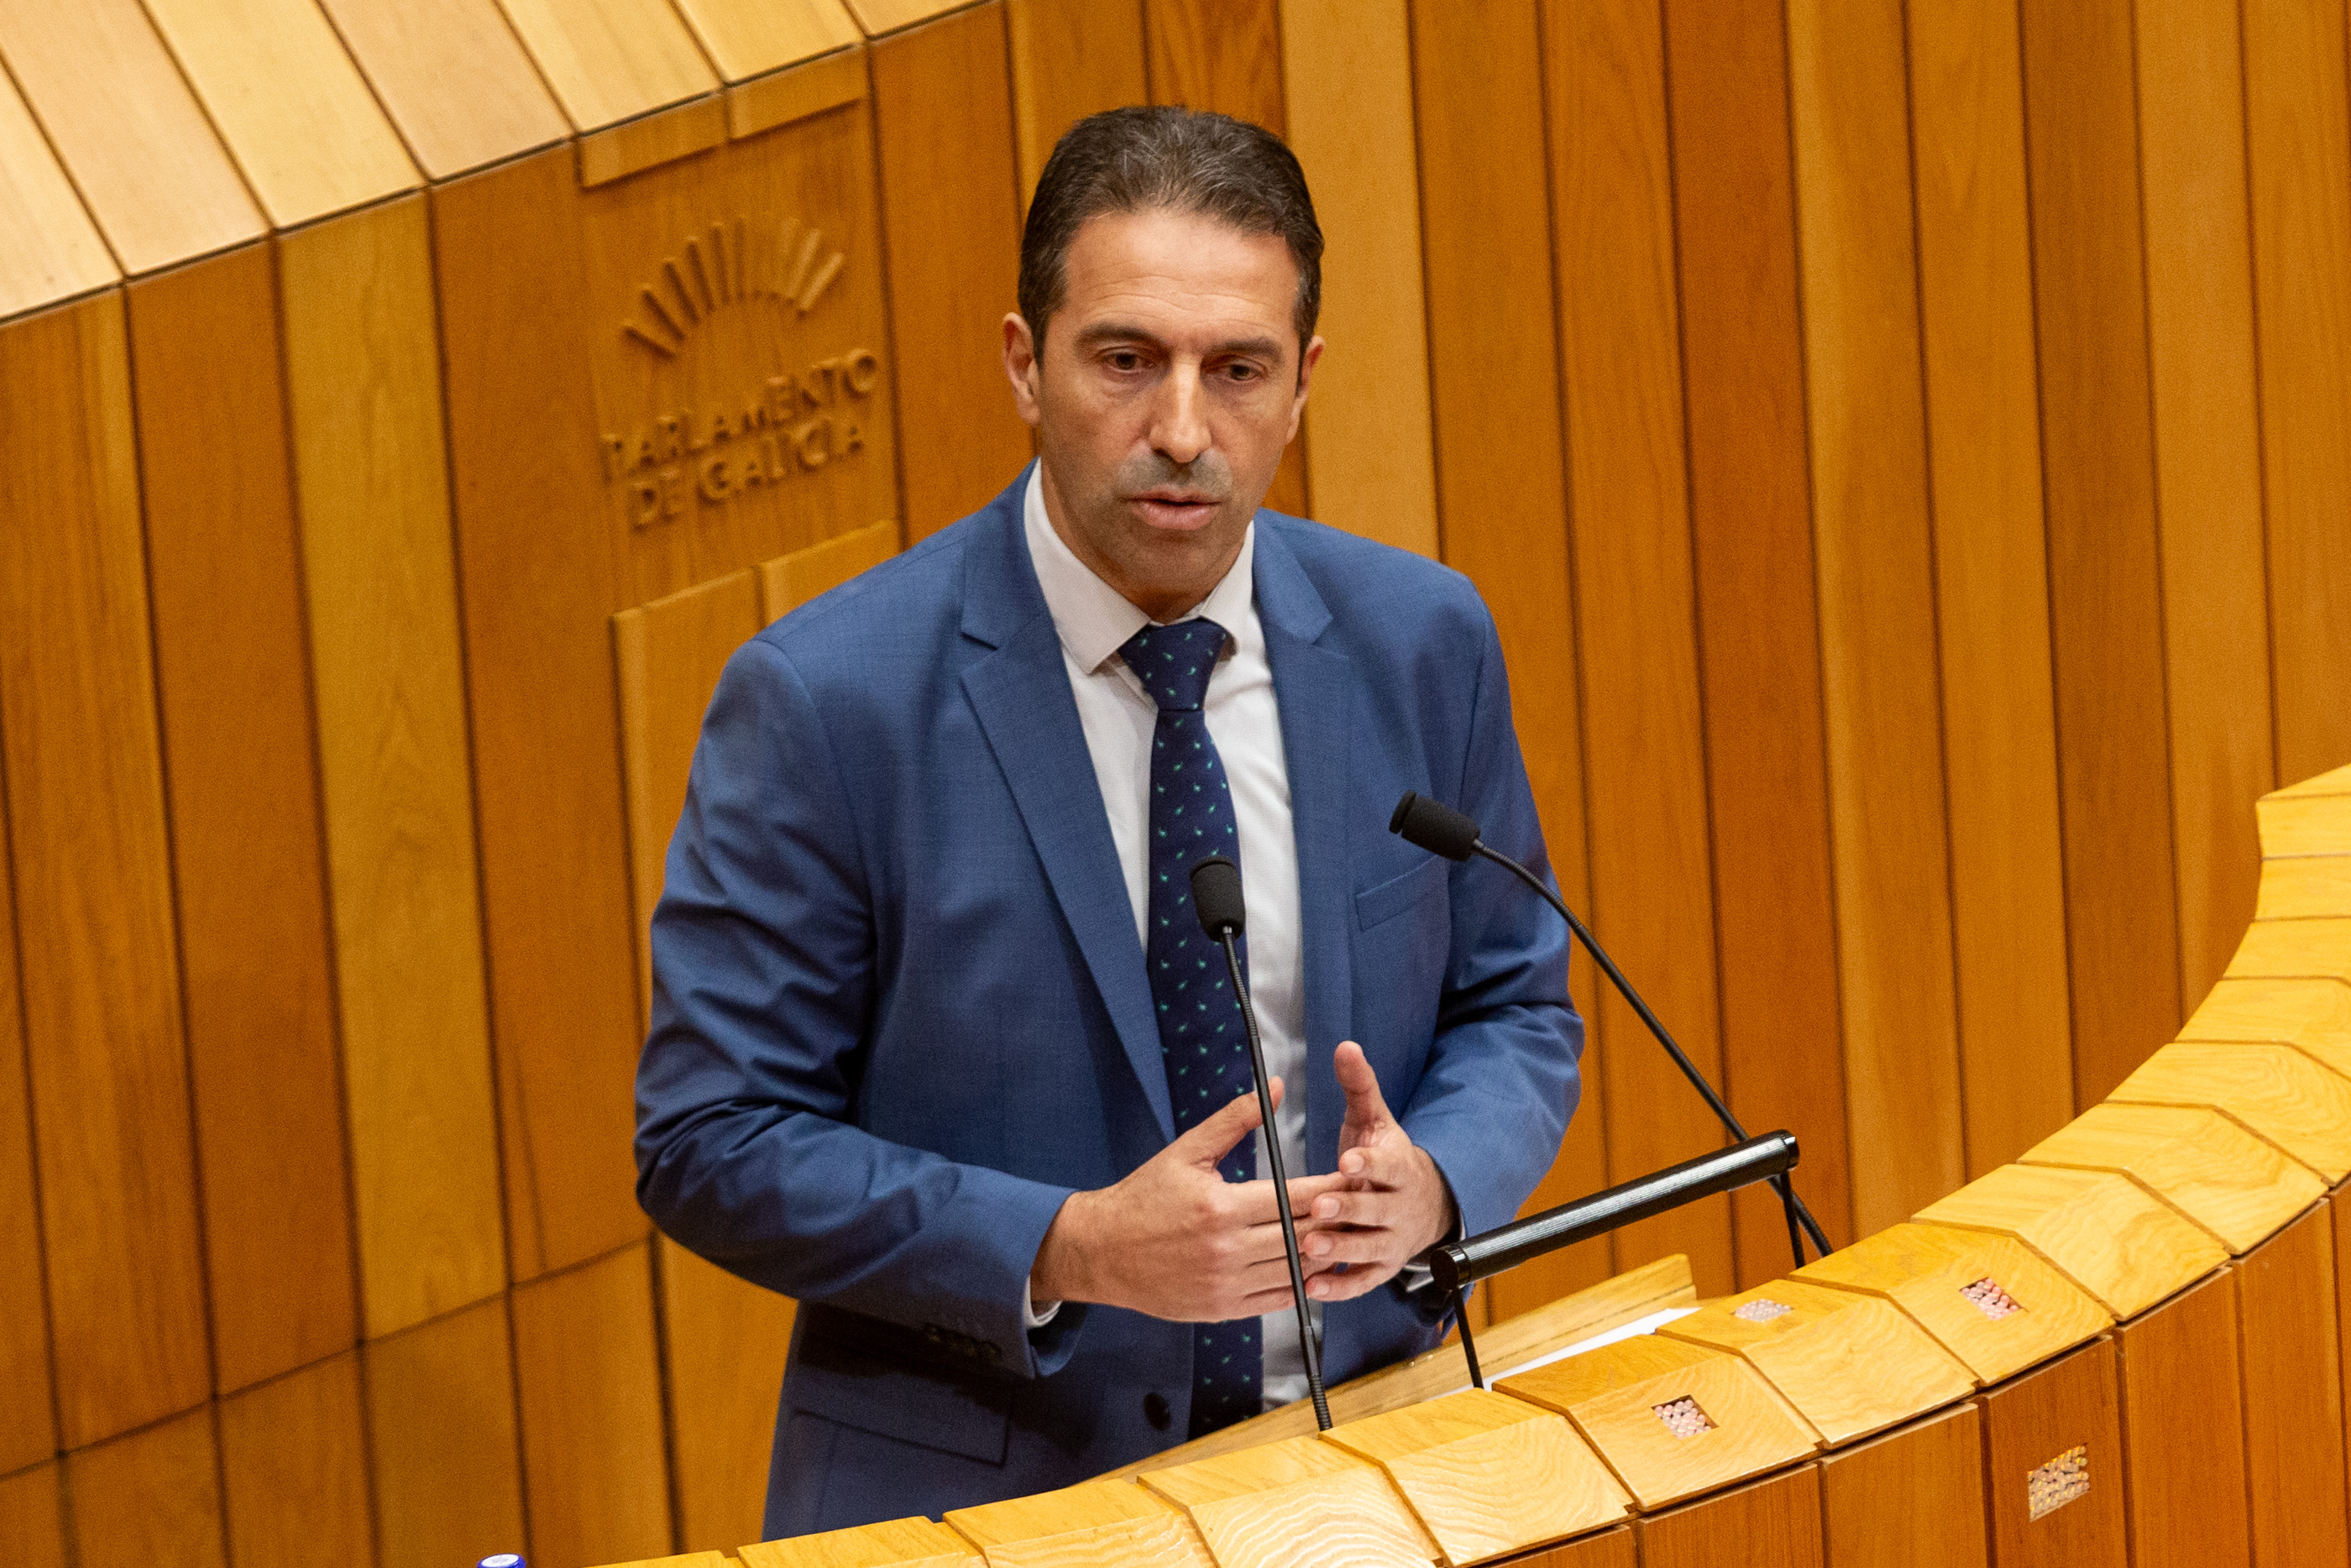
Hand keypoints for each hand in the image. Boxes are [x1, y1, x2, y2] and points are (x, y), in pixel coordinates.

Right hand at [1031, 1078, 1348, 1321]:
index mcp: (1221, 1207)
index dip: (1331, 1189)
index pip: (1295, 1198)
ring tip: (1345, 1236)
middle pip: (1302, 1235)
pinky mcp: (1222, 1309)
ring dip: (1324, 1254)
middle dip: (1336, 1220)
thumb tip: (1275, 1089)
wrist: (1103, 1251)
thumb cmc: (1145, 1196)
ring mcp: (1226, 1284)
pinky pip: (1277, 1299)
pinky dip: (1300, 1284)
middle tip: (1361, 1206)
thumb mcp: (1187, 1151)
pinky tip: (1313, 1266)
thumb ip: (1235, 1120)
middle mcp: (1226, 1250)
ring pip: (1295, 1271)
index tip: (1353, 1178)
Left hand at [1299, 1041, 1455, 1301]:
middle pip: (1377, 1210)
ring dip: (1342, 1248)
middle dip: (1349, 1209)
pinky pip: (1363, 1281)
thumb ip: (1359, 1085)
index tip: (1347, 1161)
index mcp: (1399, 1167)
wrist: (1423, 1203)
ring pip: (1370, 1248)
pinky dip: (1340, 1287)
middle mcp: (1399, 1207)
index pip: (1387, 1165)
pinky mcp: (1381, 1268)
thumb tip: (1344, 1045)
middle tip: (1320, 1206)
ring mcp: (1392, 1240)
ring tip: (1310, 1246)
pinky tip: (1311, 1287)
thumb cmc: (1385, 1157)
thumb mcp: (1375, 1119)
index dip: (1369, 1164)